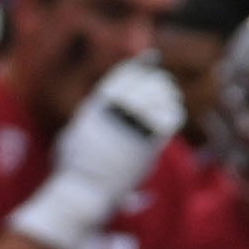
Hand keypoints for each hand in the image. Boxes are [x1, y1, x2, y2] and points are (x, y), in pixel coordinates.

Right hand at [12, 59, 184, 248]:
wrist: (85, 190)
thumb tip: (96, 103)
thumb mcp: (74, 133)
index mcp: (98, 105)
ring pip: (163, 98)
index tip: (151, 58)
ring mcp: (134, 125)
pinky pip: (171, 118)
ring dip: (168, 96)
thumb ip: (90, 115)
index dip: (140, 63)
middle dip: (158, 82)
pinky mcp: (149, 142)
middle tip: (164, 86)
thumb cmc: (75, 168)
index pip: (125, 73)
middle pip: (148, 82)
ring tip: (170, 98)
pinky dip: (174, 114)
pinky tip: (172, 116)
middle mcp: (117, 110)